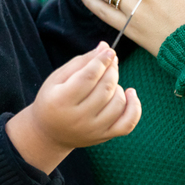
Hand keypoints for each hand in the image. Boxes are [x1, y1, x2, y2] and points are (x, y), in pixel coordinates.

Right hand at [7, 43, 141, 172]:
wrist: (50, 133)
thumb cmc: (53, 99)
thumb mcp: (58, 78)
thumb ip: (82, 62)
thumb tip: (104, 47)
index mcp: (61, 100)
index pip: (88, 77)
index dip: (102, 61)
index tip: (109, 51)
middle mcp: (78, 118)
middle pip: (105, 88)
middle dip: (111, 70)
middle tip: (110, 61)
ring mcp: (93, 130)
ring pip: (118, 103)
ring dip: (118, 86)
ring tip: (109, 82)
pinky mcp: (105, 137)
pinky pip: (128, 123)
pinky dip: (134, 107)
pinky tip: (130, 94)